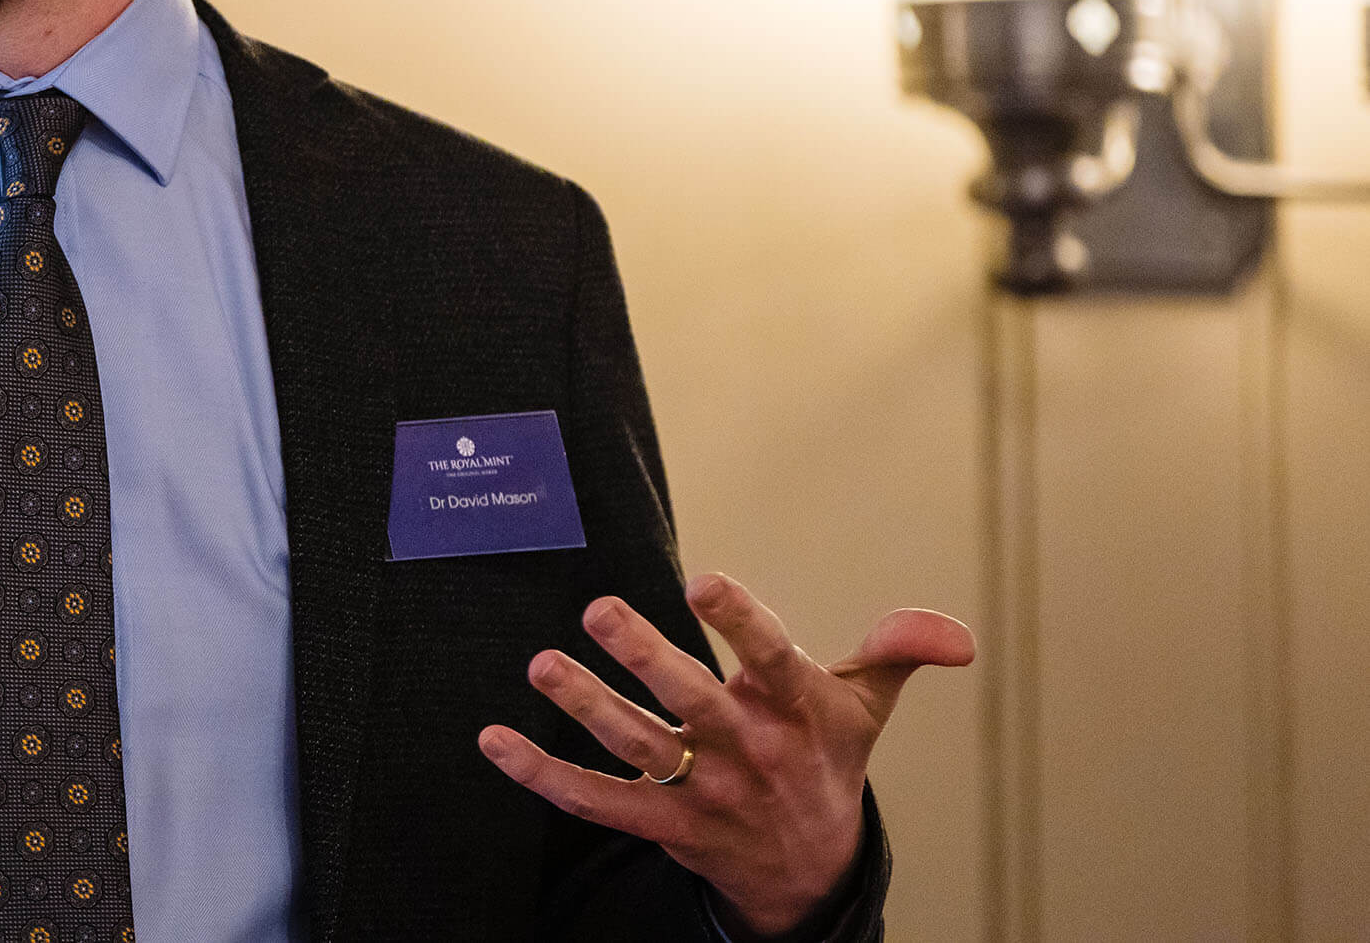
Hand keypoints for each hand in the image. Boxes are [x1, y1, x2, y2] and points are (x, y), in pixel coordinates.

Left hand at [477, 574, 973, 937]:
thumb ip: (898, 648)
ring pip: (638, 746)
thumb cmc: (826, 760)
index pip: (773, 658)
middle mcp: (747, 751)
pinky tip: (494, 741)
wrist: (810, 872)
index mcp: (798, 711)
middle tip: (598, 609)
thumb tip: (958, 635)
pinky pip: (595, 801)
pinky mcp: (662, 823)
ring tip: (541, 665)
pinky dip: (541, 774)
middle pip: (694, 702)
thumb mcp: (866, 704)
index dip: (741, 620)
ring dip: (586, 707)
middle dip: (646, 657)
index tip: (702, 579)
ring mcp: (702, 791)